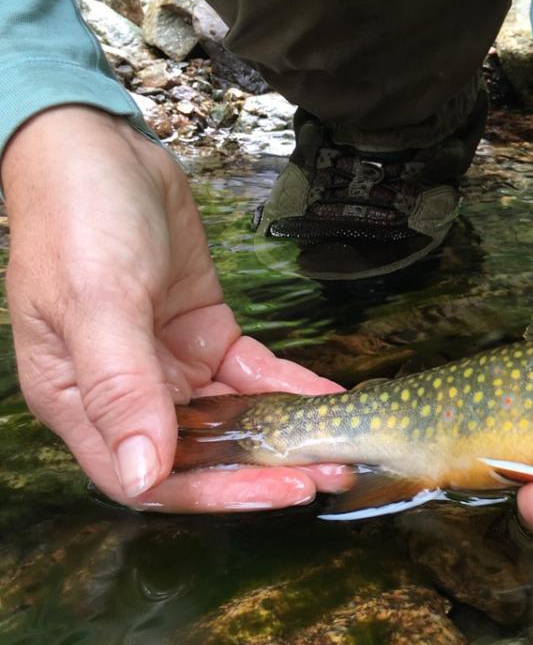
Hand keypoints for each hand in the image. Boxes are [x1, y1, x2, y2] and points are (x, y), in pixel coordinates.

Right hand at [2, 106, 353, 510]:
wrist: (102, 150)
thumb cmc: (78, 222)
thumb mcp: (96, 304)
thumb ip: (121, 389)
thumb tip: (144, 472)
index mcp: (81, 403)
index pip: (150, 478)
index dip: (216, 494)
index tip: (280, 491)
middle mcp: (127, 393)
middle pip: (200, 455)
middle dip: (264, 470)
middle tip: (330, 473)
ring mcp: (169, 363)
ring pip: (233, 417)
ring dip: (285, 434)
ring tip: (343, 446)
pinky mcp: (203, 332)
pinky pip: (251, 372)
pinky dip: (290, 386)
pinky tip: (330, 398)